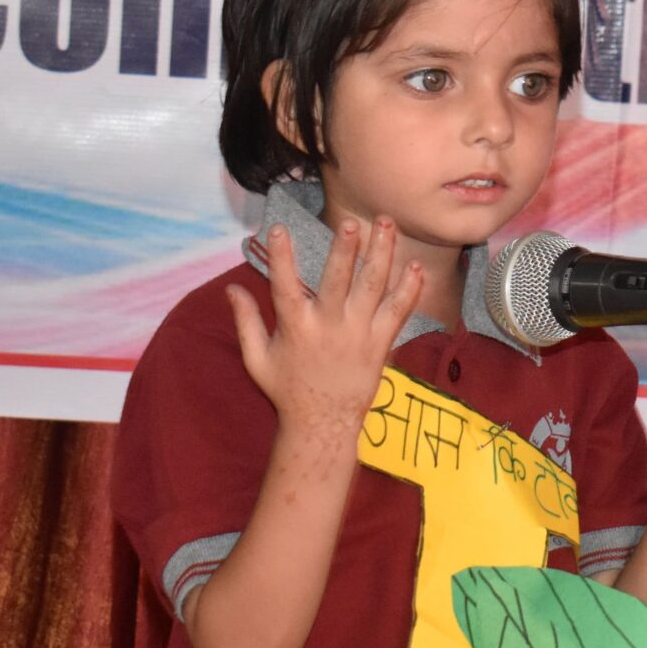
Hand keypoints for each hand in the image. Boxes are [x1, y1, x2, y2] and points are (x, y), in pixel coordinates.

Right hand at [226, 215, 423, 439]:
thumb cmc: (287, 391)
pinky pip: (397, 313)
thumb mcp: (257, 359)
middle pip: (337, 282)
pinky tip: (415, 267)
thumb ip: (245, 322)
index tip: (279, 229)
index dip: (280, 257)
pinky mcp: (380, 345)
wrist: (323, 425)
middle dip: (345, 250)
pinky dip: (408, 290)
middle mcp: (328, 327)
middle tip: (352, 222)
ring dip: (381, 255)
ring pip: (372, 288)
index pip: (285, 285)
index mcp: (295, 328)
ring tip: (388, 224)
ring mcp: (357, 335)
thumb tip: (230, 289)